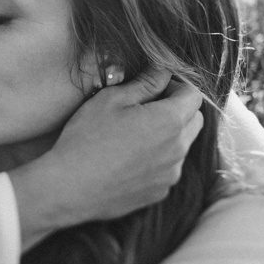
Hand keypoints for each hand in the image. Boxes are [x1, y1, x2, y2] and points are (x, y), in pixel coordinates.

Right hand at [9, 72, 203, 249]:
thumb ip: (145, 83)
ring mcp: (170, 174)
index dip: (176, 86)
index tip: (155, 88)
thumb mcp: (111, 100)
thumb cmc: (86, 139)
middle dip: (178, 110)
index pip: (193, 95)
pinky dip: (157, 160)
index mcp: (170, 121)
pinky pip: (168, 169)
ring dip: (169, 136)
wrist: (69, 187)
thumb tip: (163, 71)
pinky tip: (129, 160)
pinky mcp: (159, 192)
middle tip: (147, 109)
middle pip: (195, 121)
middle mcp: (178, 149)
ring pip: (182, 146)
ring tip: (134, 136)